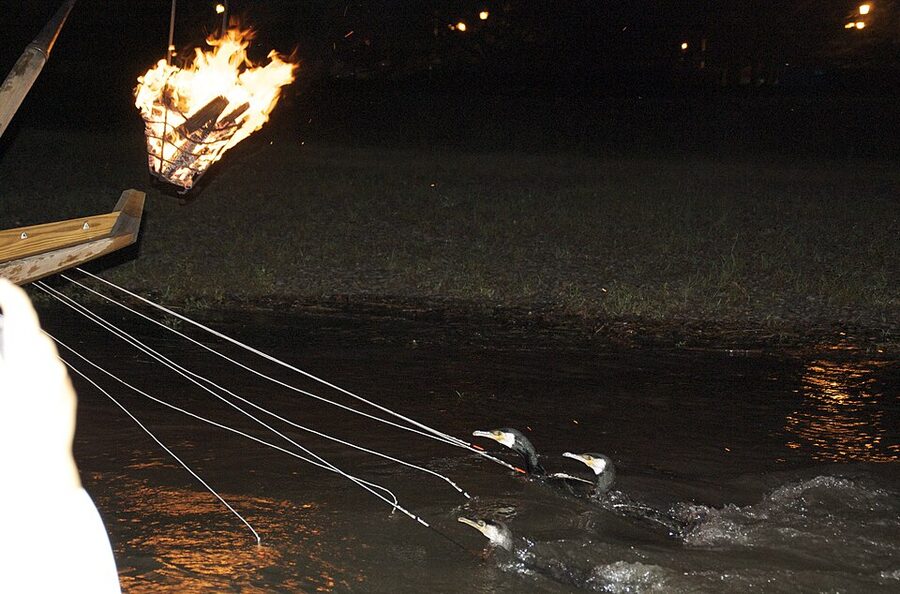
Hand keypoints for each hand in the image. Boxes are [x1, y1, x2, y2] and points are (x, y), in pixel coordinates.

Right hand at [0, 278, 80, 491]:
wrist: (33, 471)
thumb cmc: (5, 433)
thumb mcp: (0, 378)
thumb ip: (2, 355)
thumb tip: (7, 332)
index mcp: (26, 354)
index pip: (18, 307)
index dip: (5, 291)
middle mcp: (49, 363)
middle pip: (30, 331)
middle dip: (10, 322)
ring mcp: (59, 381)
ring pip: (40, 354)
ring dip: (20, 348)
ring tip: (5, 351)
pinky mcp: (65, 399)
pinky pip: (48, 375)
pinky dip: (31, 371)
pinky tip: (15, 382)